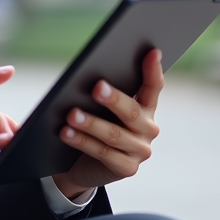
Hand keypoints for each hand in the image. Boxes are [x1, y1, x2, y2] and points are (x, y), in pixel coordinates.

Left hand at [52, 48, 163, 199]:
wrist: (84, 164)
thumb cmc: (95, 124)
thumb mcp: (102, 107)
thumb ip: (104, 92)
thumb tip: (90, 75)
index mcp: (146, 107)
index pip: (153, 87)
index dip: (153, 70)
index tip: (152, 51)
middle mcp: (148, 128)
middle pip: (132, 112)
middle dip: (114, 99)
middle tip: (96, 87)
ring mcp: (140, 150)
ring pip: (114, 134)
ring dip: (91, 123)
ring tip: (72, 114)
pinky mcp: (127, 168)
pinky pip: (103, 153)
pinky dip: (82, 142)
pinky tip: (66, 133)